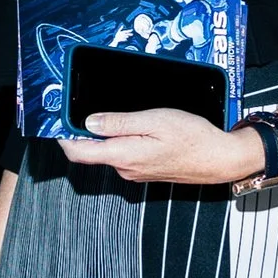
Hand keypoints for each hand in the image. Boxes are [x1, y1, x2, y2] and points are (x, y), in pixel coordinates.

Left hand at [59, 107, 256, 186]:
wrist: (220, 159)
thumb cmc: (193, 137)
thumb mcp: (155, 120)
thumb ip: (119, 122)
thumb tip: (89, 122)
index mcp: (123, 156)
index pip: (78, 152)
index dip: (62, 136)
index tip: (57, 119)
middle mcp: (125, 169)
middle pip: (92, 151)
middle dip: (86, 130)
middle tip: (87, 105)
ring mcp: (134, 172)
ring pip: (110, 151)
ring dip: (109, 133)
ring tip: (125, 114)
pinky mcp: (144, 171)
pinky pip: (124, 154)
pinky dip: (124, 140)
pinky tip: (140, 127)